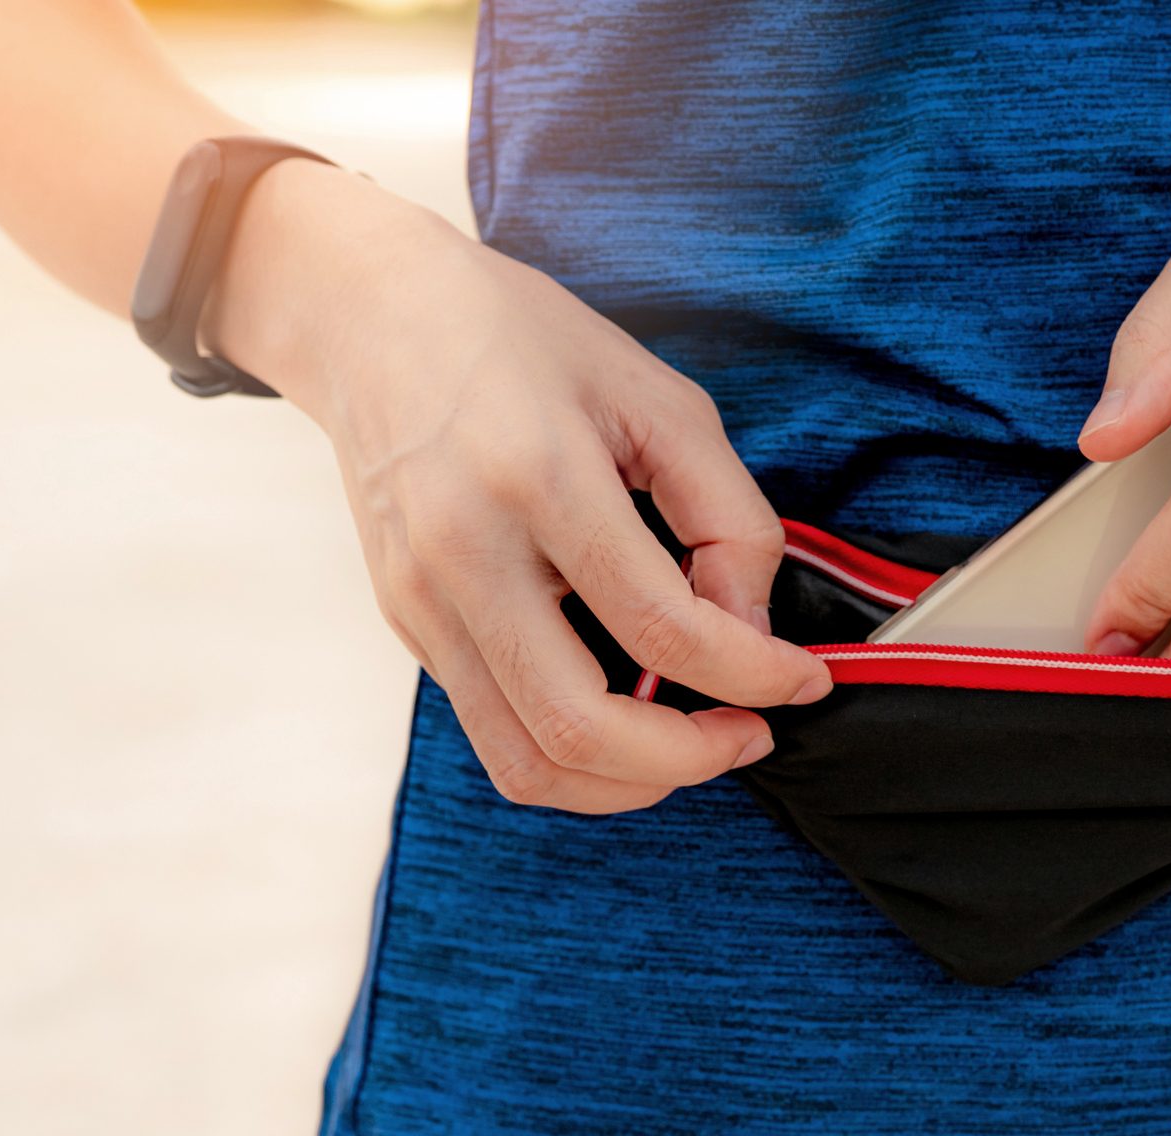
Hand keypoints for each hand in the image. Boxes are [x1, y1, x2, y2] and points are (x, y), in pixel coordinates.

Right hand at [207, 160, 831, 812]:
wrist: (370, 319)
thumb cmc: (517, 341)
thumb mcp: (655, 394)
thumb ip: (726, 513)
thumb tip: (750, 627)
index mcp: (539, 476)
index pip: (660, 626)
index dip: (753, 675)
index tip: (800, 681)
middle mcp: (466, 552)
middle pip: (580, 727)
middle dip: (687, 759)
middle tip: (747, 733)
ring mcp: (424, 600)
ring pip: (527, 760)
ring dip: (627, 782)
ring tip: (689, 743)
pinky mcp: (408, 624)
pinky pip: (494, 733)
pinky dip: (572, 756)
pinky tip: (626, 716)